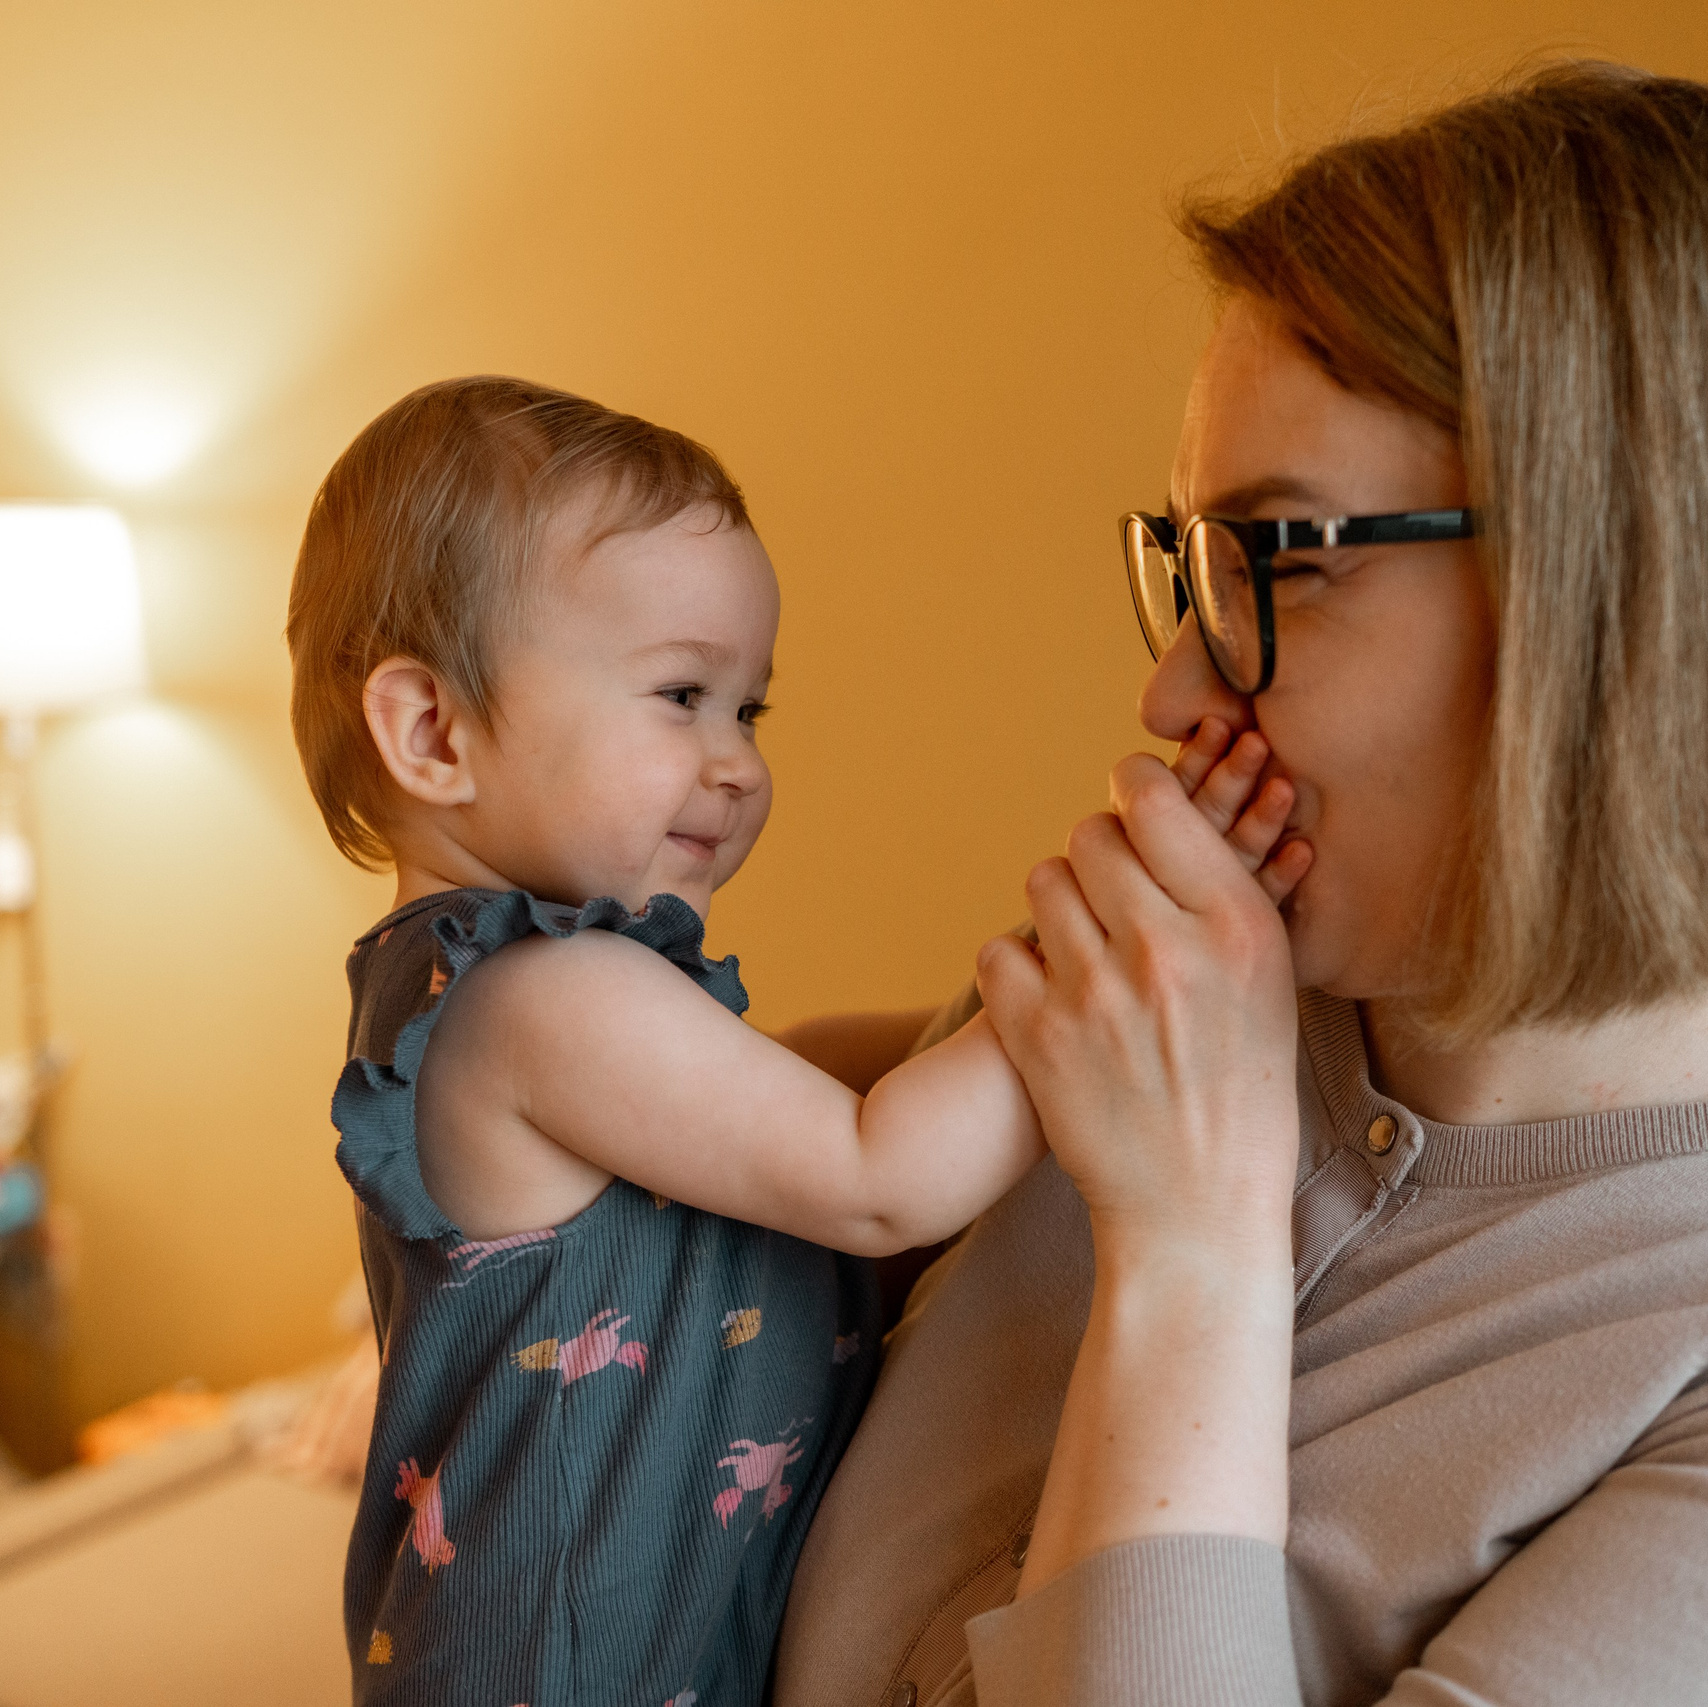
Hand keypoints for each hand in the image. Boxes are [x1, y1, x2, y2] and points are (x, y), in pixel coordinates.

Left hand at [976, 742, 1306, 1256]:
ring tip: (1084, 949)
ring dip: (1058, 906)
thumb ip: (1224, 890)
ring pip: (1041, 884)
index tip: (1131, 800)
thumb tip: (1169, 806)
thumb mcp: (1269, 981)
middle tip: (1111, 895)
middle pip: (1090, 835)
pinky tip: (1049, 996)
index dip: (1134, 787)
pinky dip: (1016, 968)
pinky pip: (998, 951)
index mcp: (1236, 926)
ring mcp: (1095, 993)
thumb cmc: (1243, 1089)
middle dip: (1097, 855)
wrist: (1197, 1206)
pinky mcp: (1037, 1037)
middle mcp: (1165, 950)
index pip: (1154, 801)